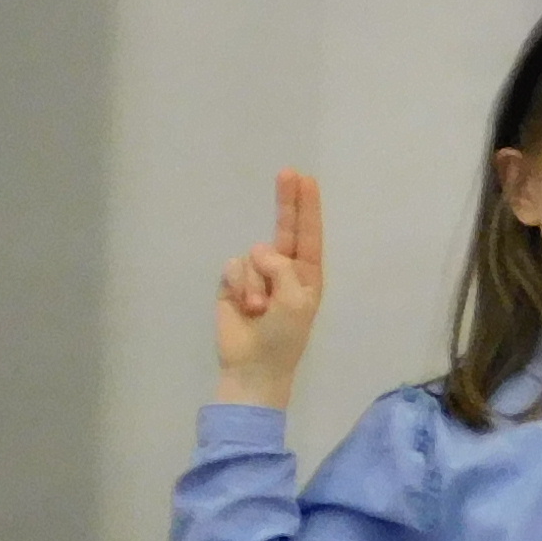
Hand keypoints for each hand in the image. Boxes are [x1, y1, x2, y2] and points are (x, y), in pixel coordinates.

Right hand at [214, 170, 325, 403]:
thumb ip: (284, 268)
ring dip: (256, 281)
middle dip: (285, 201)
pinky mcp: (233, 284)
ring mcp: (257, 276)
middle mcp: (283, 270)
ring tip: (259, 308)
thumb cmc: (284, 337)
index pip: (308, 234)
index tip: (307, 179)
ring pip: (254, 254)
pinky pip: (234, 267)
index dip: (307, 207)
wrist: (253, 367)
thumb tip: (260, 251)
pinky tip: (244, 305)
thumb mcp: (297, 301)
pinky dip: (239, 284)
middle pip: (284, 228)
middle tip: (287, 173)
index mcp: (306, 275)